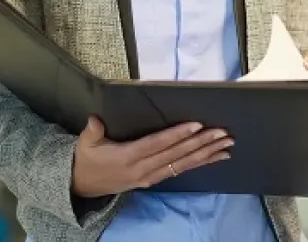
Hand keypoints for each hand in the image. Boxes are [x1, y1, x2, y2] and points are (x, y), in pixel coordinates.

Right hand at [72, 117, 232, 197]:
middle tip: (222, 133)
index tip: (197, 125)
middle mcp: (143, 169)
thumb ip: (92, 132)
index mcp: (128, 157)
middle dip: (201, 143)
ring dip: (206, 154)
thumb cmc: (86, 160)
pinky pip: (180, 171)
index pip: (158, 144)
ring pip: (183, 164)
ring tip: (226, 145)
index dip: (177, 135)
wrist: (80, 186)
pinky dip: (199, 163)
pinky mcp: (154, 179)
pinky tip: (216, 157)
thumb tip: (95, 120)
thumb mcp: (85, 144)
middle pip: (177, 154)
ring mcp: (150, 176)